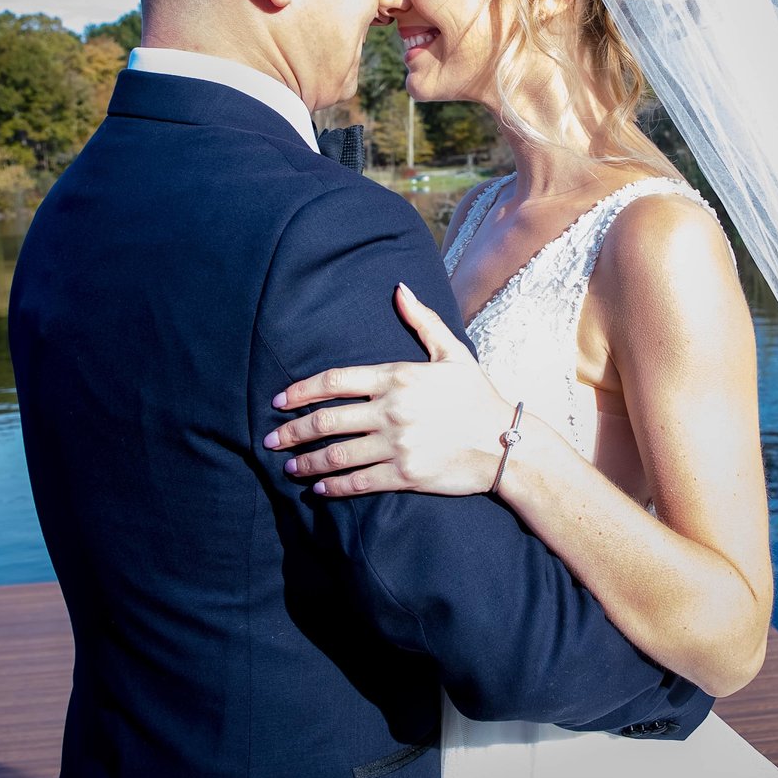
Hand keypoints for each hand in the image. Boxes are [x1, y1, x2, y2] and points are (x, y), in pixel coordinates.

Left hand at [267, 283, 519, 496]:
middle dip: (292, 432)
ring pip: (337, 455)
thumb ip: (421, 321)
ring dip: (306, 463)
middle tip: (271, 440)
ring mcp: (396, 445)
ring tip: (289, 467)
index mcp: (397, 377)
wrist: (505, 443)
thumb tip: (399, 289)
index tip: (278, 402)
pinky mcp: (405, 475)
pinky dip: (334, 486)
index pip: (334, 382)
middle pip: (326, 421)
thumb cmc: (477, 396)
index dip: (301, 392)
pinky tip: (318, 488)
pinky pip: (358, 482)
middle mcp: (391, 411)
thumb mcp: (452, 353)